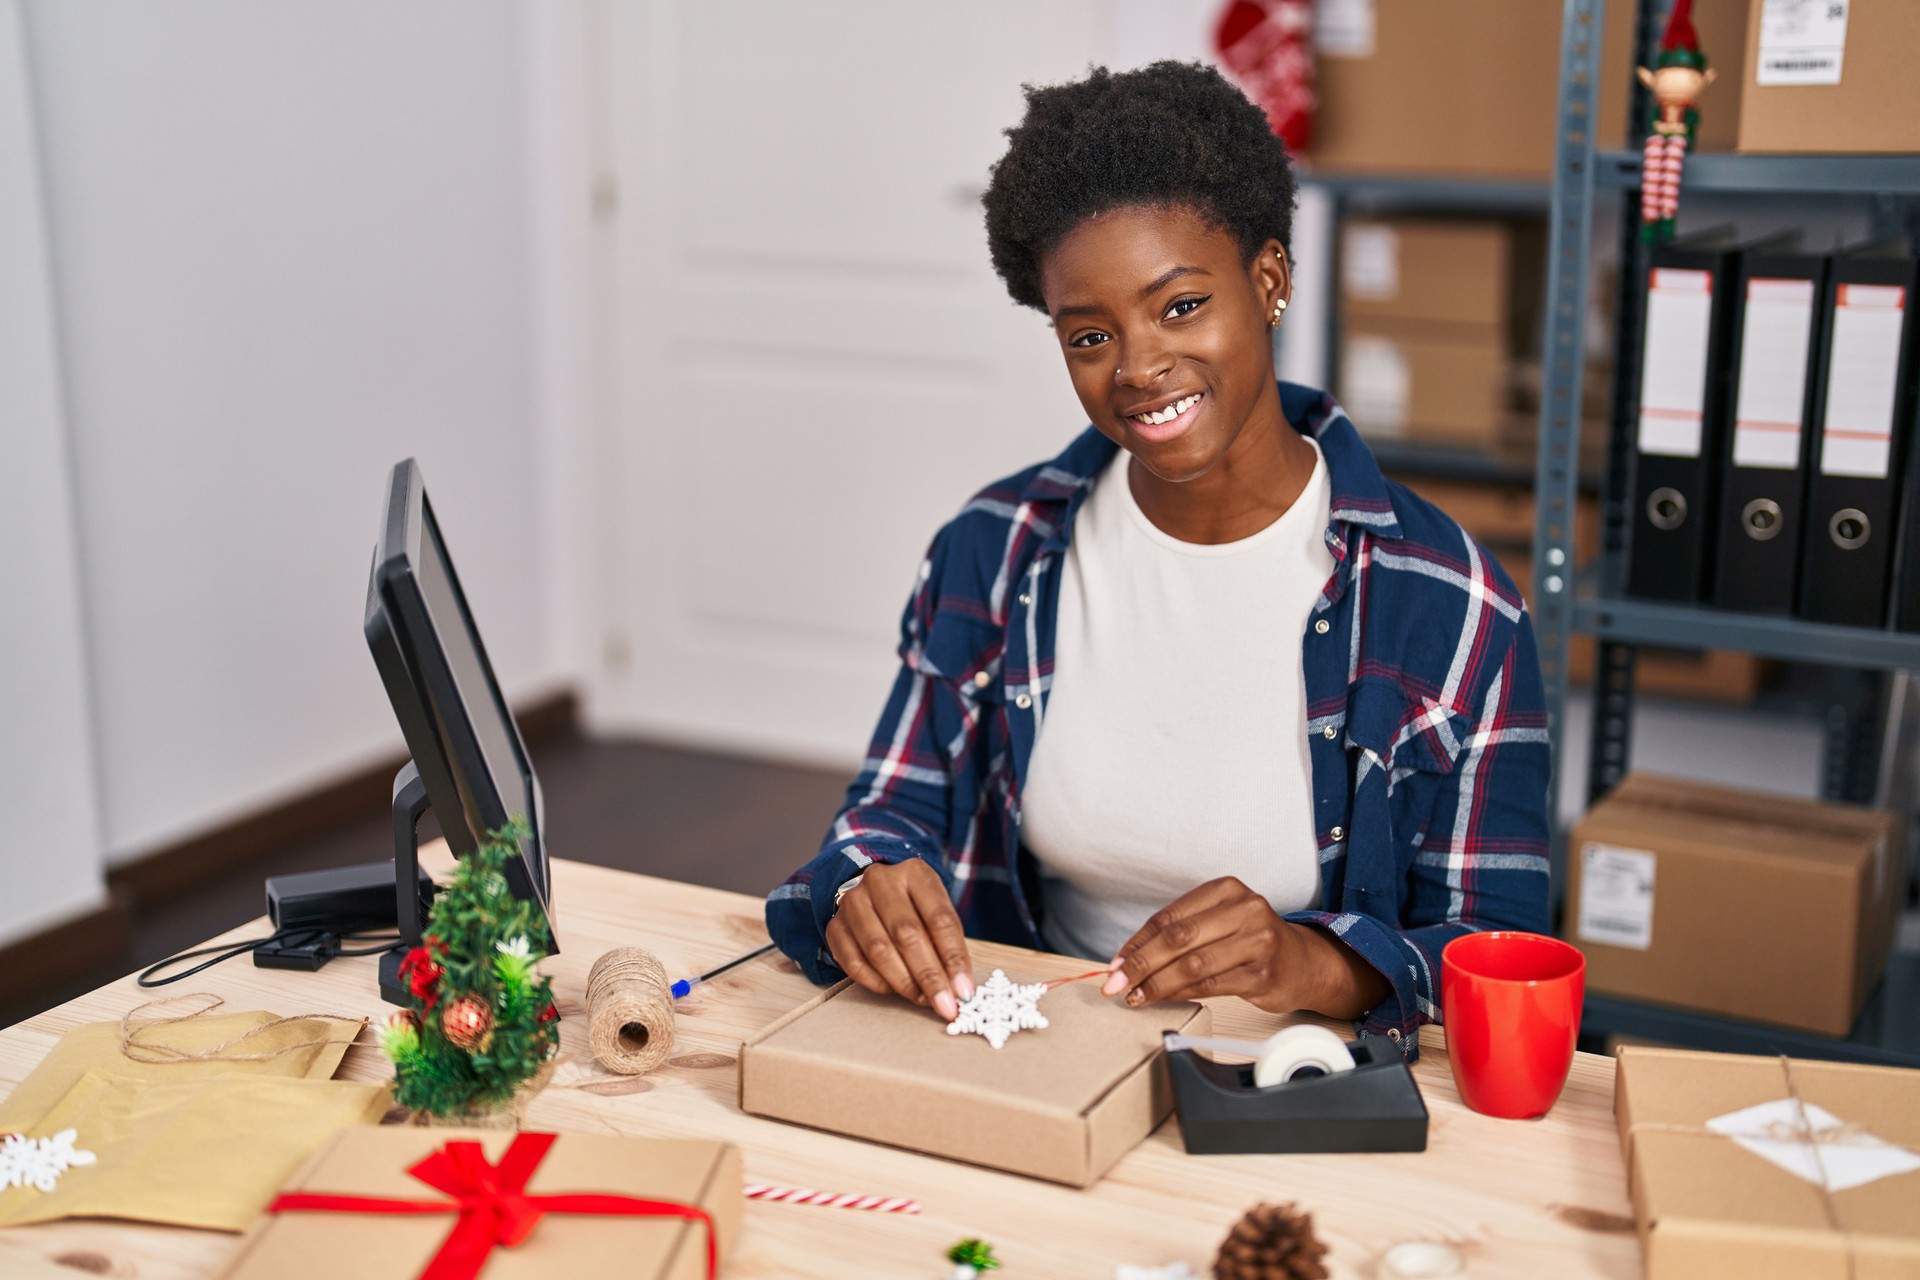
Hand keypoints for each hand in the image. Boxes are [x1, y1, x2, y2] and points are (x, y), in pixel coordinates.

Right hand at [824, 859, 973, 1019]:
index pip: (939, 918)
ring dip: (904, 982)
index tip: (964, 990)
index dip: (953, 958)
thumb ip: (947, 944)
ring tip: (922, 999)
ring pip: (879, 950)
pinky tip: (893, 990)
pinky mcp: (835, 926)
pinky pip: (854, 963)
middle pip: (907, 935)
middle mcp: (880, 882)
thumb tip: (958, 987)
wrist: (871, 892)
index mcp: (914, 873)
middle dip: (929, 976)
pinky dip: (877, 982)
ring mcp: (852, 903)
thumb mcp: (935, 910)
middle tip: (944, 1004)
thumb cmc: (912, 905)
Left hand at [1101, 877, 1305, 1012]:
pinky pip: (1211, 985)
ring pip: (1193, 964)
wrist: (1302, 963)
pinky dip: (1181, 993)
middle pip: (1178, 939)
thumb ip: (1179, 932)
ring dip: (1157, 984)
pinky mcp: (1263, 974)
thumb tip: (1127, 959)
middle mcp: (1245, 909)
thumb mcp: (1219, 921)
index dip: (1137, 943)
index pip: (1169, 917)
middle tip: (1115, 984)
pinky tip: (1164, 999)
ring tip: (1135, 996)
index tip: (1115, 964)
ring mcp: (1258, 941)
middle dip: (1140, 964)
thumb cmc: (1250, 941)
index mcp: (1226, 889)